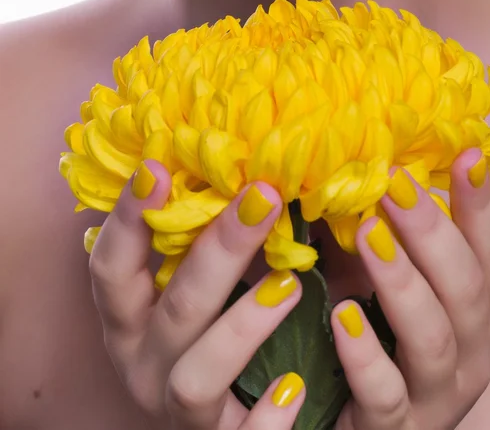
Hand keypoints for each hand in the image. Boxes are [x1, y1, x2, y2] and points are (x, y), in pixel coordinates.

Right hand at [89, 160, 304, 429]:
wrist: (215, 426)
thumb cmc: (203, 342)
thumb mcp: (191, 298)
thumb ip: (203, 253)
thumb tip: (243, 182)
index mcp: (129, 322)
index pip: (111, 268)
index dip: (127, 220)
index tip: (157, 169)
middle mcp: (142, 365)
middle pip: (174, 307)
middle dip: (218, 249)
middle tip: (263, 198)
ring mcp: (176, 409)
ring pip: (197, 374)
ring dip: (244, 325)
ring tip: (290, 285)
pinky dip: (267, 415)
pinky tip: (294, 385)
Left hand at [329, 149, 489, 429]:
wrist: (364, 426)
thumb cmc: (375, 344)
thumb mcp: (382, 287)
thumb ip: (379, 240)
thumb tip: (355, 172)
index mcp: (473, 312)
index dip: (481, 206)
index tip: (466, 155)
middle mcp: (470, 351)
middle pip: (469, 290)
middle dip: (434, 234)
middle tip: (396, 186)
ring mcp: (437, 393)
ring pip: (434, 337)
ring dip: (403, 282)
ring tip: (368, 234)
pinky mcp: (397, 426)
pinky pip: (386, 392)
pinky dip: (366, 353)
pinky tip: (342, 317)